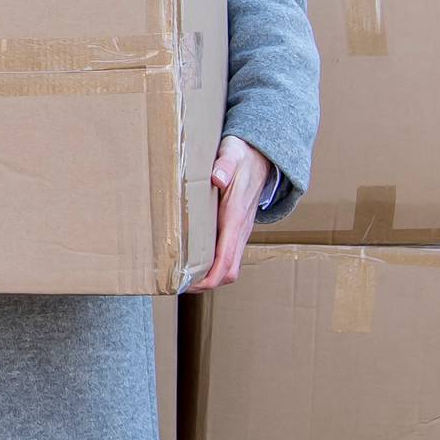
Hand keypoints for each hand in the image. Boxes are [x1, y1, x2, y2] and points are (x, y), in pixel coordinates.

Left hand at [193, 135, 270, 291]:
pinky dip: (212, 264)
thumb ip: (225, 166)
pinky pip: (226, 255)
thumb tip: (217, 177)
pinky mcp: (236, 229)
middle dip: (206, 283)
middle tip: (178, 284)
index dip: (209, 277)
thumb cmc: (243, 156)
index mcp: (237, 217)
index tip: (189, 284)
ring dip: (209, 276)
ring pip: (229, 265)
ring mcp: (240, 231)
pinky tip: (193, 260)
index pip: (226, 258)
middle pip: (228, 270)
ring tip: (182, 277)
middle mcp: (241, 229)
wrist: (261, 156)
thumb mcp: (232, 155)